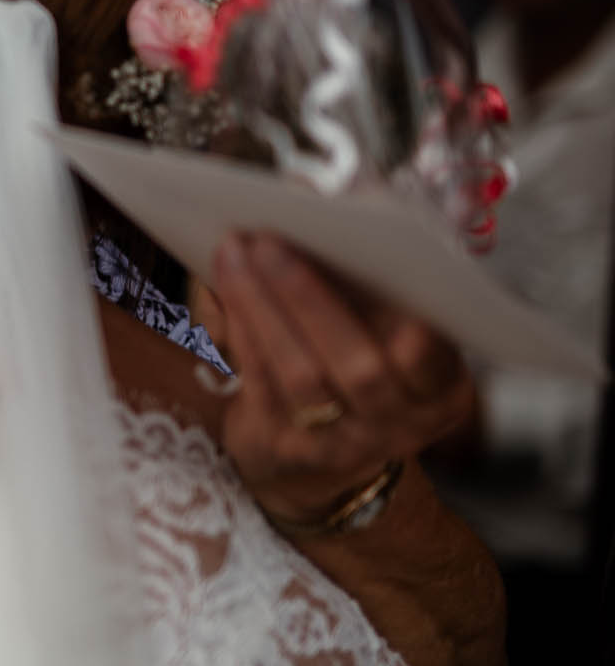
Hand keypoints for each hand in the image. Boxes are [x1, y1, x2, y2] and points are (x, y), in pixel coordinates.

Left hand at [209, 233, 474, 525]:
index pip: (434, 356)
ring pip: (301, 374)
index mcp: (440, 388)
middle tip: (271, 239)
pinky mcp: (287, 449)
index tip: (390, 265)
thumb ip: (374, 281)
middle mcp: (399, 422)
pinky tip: (225, 286)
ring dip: (261, 305)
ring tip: (234, 250)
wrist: (320, 465)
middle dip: (309, 296)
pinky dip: (242, 329)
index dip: (416, 322)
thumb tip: (320, 200)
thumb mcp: (384, 332)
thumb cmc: (355, 365)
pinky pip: (261, 385)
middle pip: (358, 365)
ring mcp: (343, 443)